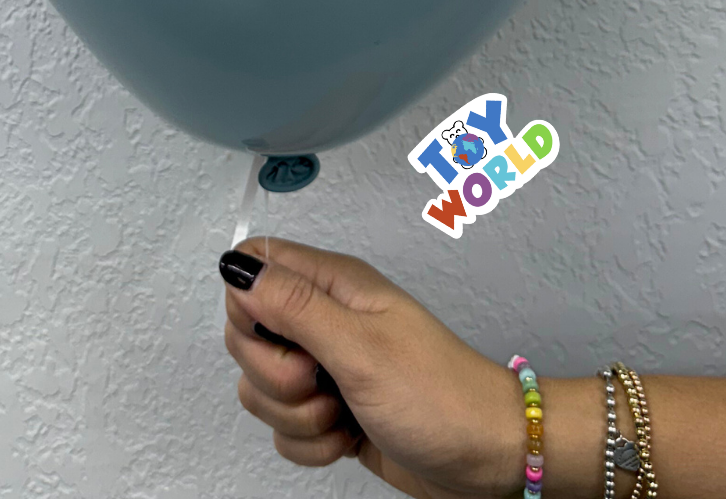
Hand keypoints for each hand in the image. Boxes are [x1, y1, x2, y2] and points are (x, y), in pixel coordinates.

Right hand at [219, 237, 525, 498]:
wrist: (487, 459)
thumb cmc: (443, 396)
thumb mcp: (361, 346)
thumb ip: (294, 307)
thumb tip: (238, 267)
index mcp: (334, 285)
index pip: (255, 266)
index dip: (248, 304)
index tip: (283, 337)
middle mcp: (326, 319)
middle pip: (249, 335)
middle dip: (274, 374)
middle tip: (319, 378)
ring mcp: (328, 367)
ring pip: (262, 388)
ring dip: (294, 415)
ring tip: (341, 410)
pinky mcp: (330, 410)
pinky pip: (284, 429)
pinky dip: (309, 443)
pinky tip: (346, 436)